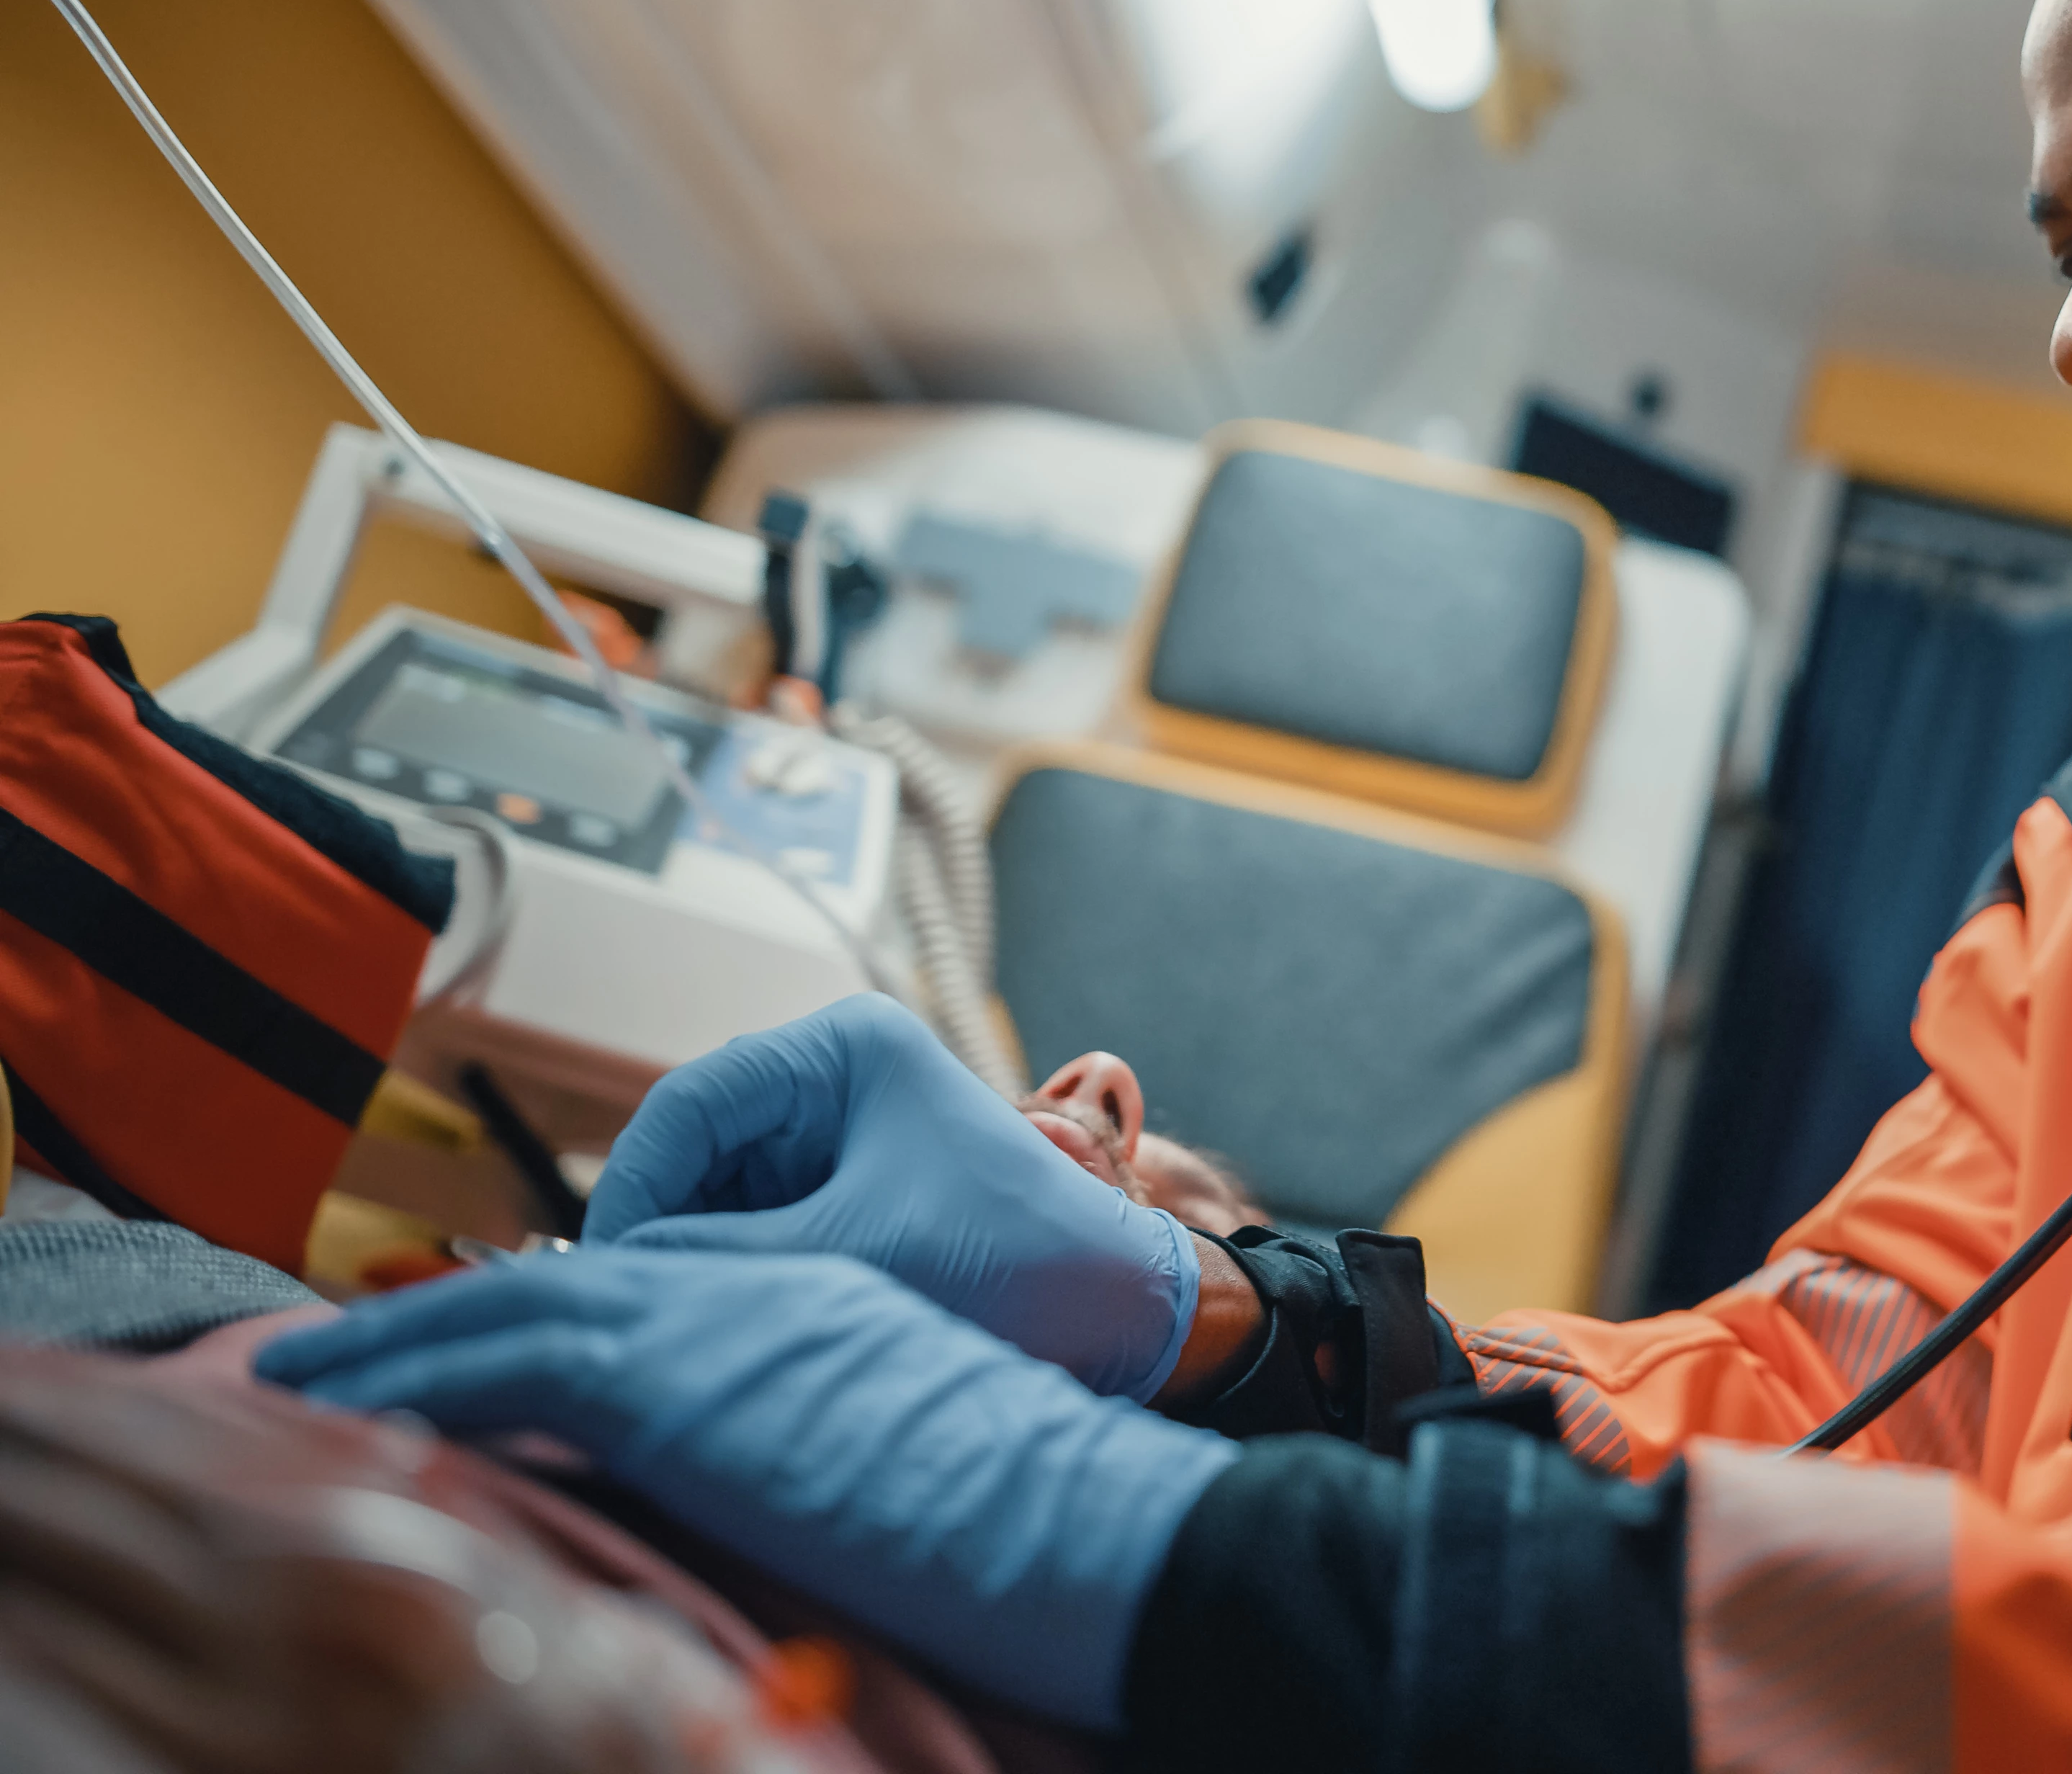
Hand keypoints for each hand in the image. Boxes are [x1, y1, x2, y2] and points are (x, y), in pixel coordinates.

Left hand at [253, 1250, 1237, 1732]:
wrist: (1074, 1481)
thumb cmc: (1013, 1490)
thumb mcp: (879, 1444)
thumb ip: (788, 1434)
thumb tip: (709, 1494)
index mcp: (809, 1294)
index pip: (644, 1290)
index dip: (536, 1320)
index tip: (456, 1371)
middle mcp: (754, 1279)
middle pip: (558, 1278)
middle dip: (436, 1320)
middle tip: (331, 1367)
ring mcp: (713, 1307)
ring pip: (511, 1302)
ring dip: (393, 1347)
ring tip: (296, 1386)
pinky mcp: (674, 1362)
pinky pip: (506, 1354)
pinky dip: (410, 1374)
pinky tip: (341, 1411)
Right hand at [589, 996, 1199, 1399]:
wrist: (1121, 1311)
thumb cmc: (1013, 1257)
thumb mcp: (851, 1253)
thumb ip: (720, 1257)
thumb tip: (602, 1281)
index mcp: (842, 1048)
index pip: (689, 1103)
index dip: (633, 1188)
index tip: (604, 1275)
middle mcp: (832, 1079)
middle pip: (692, 1151)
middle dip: (659, 1232)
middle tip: (625, 1318)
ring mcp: (837, 1138)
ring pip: (716, 1199)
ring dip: (696, 1263)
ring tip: (676, 1331)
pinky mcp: (845, 1198)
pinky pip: (757, 1232)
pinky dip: (734, 1277)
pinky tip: (724, 1327)